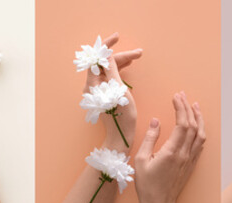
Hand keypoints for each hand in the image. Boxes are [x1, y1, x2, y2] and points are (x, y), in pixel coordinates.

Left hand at [86, 33, 143, 150]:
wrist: (120, 136)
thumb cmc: (122, 117)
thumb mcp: (120, 91)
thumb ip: (112, 71)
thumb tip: (108, 56)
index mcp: (93, 84)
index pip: (97, 59)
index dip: (107, 47)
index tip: (118, 37)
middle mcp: (92, 86)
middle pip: (104, 64)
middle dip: (120, 56)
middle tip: (139, 53)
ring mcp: (97, 90)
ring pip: (108, 69)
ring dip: (121, 62)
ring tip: (137, 57)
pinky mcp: (104, 94)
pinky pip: (109, 77)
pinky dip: (119, 70)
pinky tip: (128, 66)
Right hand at [133, 92, 205, 202]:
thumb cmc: (147, 184)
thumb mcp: (142, 160)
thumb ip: (150, 139)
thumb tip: (156, 121)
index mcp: (172, 152)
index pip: (182, 124)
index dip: (181, 108)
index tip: (176, 97)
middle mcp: (185, 154)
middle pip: (193, 126)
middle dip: (188, 108)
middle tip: (183, 96)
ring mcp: (190, 159)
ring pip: (200, 135)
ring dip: (198, 118)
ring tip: (194, 106)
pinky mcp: (192, 164)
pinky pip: (200, 144)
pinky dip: (200, 131)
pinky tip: (197, 126)